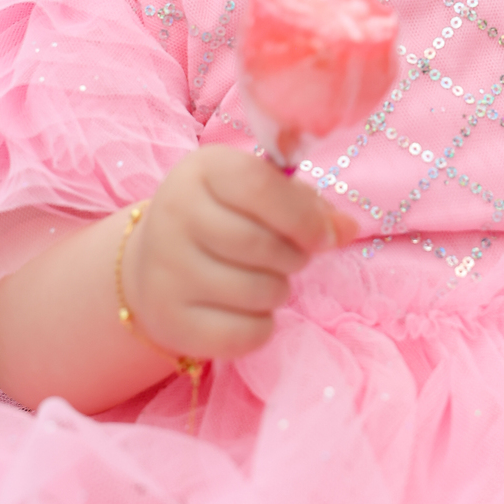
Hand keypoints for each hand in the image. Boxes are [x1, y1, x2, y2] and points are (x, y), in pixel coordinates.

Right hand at [120, 145, 357, 360]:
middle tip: (290, 258)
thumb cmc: (225, 217)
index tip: (323, 237)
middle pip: (260, 244)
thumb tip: (348, 229)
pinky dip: (261, 327)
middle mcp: (174, 213)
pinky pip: (243, 334)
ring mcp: (165, 268)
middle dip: (294, 257)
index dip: (303, 217)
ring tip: (264, 279)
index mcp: (203, 170)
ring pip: (257, 292)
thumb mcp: (261, 194)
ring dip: (278, 291)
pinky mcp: (168, 318)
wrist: (154, 262)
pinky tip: (246, 310)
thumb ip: (309, 208)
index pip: (259, 187)